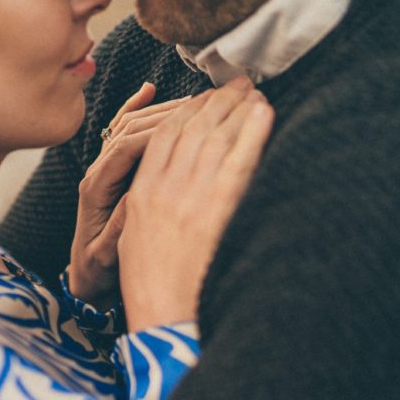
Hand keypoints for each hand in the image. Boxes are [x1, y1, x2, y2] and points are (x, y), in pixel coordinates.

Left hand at [68, 83, 190, 308]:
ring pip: (129, 125)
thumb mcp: (107, 255)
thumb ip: (119, 226)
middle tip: (205, 101)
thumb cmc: (97, 270)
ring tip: (196, 99)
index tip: (192, 122)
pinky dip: (136, 108)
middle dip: (167, 112)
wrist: (85, 276)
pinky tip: (150, 90)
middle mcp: (97, 171)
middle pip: (130, 128)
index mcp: (96, 188)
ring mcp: (103, 167)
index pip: (128, 148)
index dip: (159, 132)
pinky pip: (121, 130)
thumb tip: (136, 199)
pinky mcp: (110, 168)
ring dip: (160, 110)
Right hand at [117, 77, 273, 332]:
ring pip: (216, 137)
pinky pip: (239, 160)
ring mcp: (190, 198)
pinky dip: (252, 132)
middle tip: (238, 84)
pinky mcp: (216, 210)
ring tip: (255, 92)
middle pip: (192, 128)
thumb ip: (147, 204)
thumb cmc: (149, 286)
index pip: (164, 136)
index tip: (206, 97)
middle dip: (216, 101)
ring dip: (238, 108)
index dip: (187, 110)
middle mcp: (164, 189)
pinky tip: (265, 115)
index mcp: (141, 194)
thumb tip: (168, 184)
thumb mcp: (135, 238)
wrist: (160, 315)